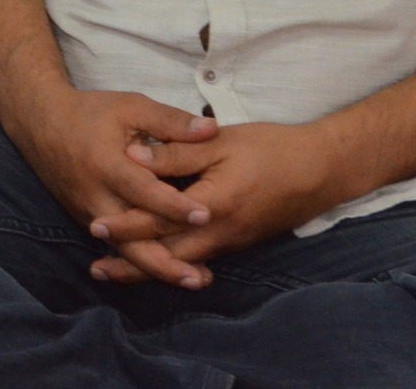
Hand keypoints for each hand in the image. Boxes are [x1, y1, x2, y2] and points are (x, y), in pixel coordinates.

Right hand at [0, 86, 219, 287]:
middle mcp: (96, 197)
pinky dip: (142, 260)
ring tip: (194, 279)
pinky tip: (170, 269)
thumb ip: (171, 121)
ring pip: (124, 250)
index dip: (173, 205)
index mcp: (107, 166)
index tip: (205, 216)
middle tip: (199, 277)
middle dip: (164, 263)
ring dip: (157, 269)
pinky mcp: (87, 220)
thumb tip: (212, 129)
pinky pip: (117, 245)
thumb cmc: (90, 113)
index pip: (142, 192)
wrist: (40, 125)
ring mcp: (89, 213)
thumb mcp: (131, 107)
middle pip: (129, 240)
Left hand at [86, 120, 344, 286]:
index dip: (126, 225)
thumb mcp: (221, 143)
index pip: (159, 220)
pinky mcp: (237, 242)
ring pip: (182, 263)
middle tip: (97, 269)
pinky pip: (198, 258)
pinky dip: (173, 262)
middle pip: (167, 256)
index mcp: (213, 205)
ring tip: (116, 271)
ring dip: (149, 268)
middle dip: (131, 264)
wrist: (320, 170)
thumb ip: (177, 152)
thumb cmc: (271, 149)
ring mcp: (230, 242)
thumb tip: (133, 155)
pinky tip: (158, 260)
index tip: (95, 227)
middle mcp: (220, 233)